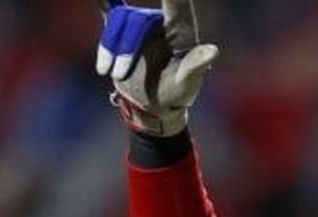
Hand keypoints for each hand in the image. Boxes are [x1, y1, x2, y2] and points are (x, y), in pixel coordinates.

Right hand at [96, 0, 217, 136]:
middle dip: (124, 46)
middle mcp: (161, 21)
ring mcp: (141, 24)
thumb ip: (195, 67)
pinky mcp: (123, 31)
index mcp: (181, 28)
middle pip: (135, 19)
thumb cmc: (176, 94)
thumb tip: (212, 51)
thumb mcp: (186, 85)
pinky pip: (110, 10)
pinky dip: (104, 2)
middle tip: (119, 73)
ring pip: (118, 23)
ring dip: (110, 48)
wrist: (153, 105)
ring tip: (110, 72)